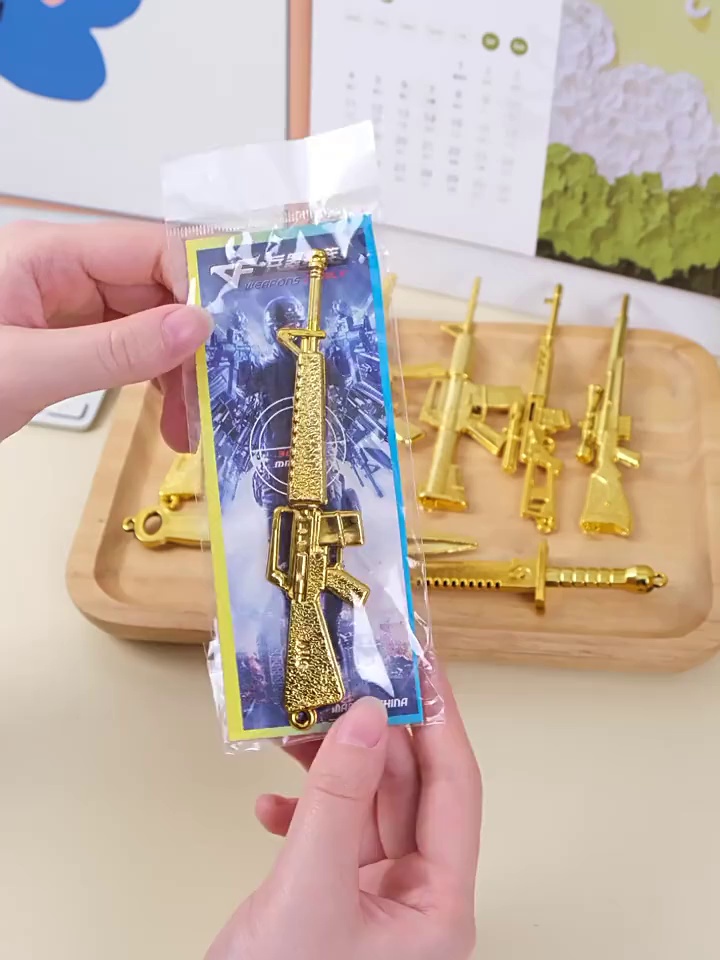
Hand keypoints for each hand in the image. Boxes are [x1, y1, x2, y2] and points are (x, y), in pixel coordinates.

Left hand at [0, 219, 210, 443]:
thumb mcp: (26, 370)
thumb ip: (113, 350)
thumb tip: (199, 326)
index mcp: (50, 254)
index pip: (150, 249)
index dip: (200, 285)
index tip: (239, 335)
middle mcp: (63, 272)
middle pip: (155, 291)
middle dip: (193, 343)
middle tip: (221, 394)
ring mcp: (64, 307)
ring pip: (146, 326)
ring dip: (177, 370)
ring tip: (193, 421)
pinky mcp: (64, 342)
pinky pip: (124, 351)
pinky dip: (152, 381)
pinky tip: (171, 413)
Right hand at [207, 669, 481, 959]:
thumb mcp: (309, 890)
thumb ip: (338, 799)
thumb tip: (365, 715)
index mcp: (438, 904)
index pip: (454, 787)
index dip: (438, 719)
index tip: (420, 663)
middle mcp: (415, 899)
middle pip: (407, 789)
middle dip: (372, 731)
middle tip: (346, 673)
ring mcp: (374, 901)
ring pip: (364, 805)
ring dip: (330, 766)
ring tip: (294, 728)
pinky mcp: (335, 903)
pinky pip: (329, 835)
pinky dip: (301, 811)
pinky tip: (270, 805)